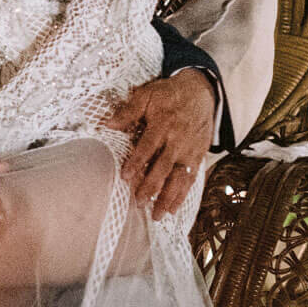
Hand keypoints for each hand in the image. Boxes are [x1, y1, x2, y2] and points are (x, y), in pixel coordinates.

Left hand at [103, 71, 215, 219]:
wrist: (200, 92)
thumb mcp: (147, 95)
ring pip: (179, 177)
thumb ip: (129, 110)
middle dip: (152, 186)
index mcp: (163, 124)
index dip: (137, 162)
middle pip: (164, 167)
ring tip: (157, 215)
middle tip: (139, 203)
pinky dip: (183, 195)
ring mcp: (190, 150)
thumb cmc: (168, 95)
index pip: (148, 146)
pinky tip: (173, 209)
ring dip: (168, 197)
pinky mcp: (198, 156)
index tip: (125, 177)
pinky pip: (191, 179)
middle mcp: (178, 140)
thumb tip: (107, 123)